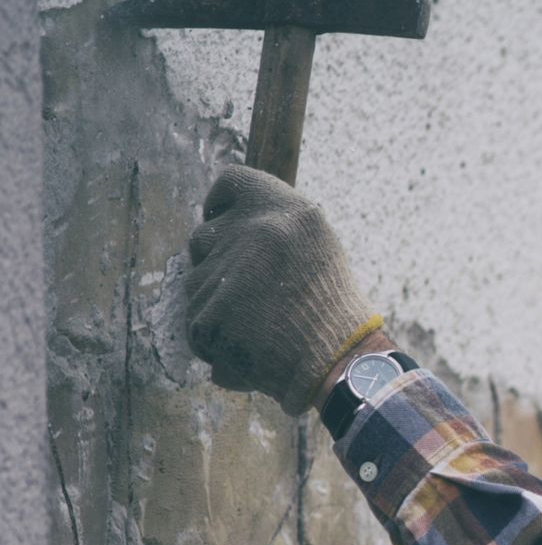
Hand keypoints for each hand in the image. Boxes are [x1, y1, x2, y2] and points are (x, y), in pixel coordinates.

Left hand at [185, 166, 378, 414]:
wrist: (342, 364)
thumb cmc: (332, 310)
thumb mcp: (316, 248)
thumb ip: (273, 229)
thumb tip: (221, 220)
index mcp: (288, 210)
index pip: (232, 181)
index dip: (221, 204)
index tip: (222, 221)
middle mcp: (254, 230)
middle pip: (204, 236)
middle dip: (219, 264)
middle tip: (253, 293)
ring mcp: (226, 272)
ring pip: (196, 283)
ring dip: (218, 305)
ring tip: (260, 326)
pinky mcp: (208, 314)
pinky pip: (196, 323)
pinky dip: (216, 340)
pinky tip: (250, 348)